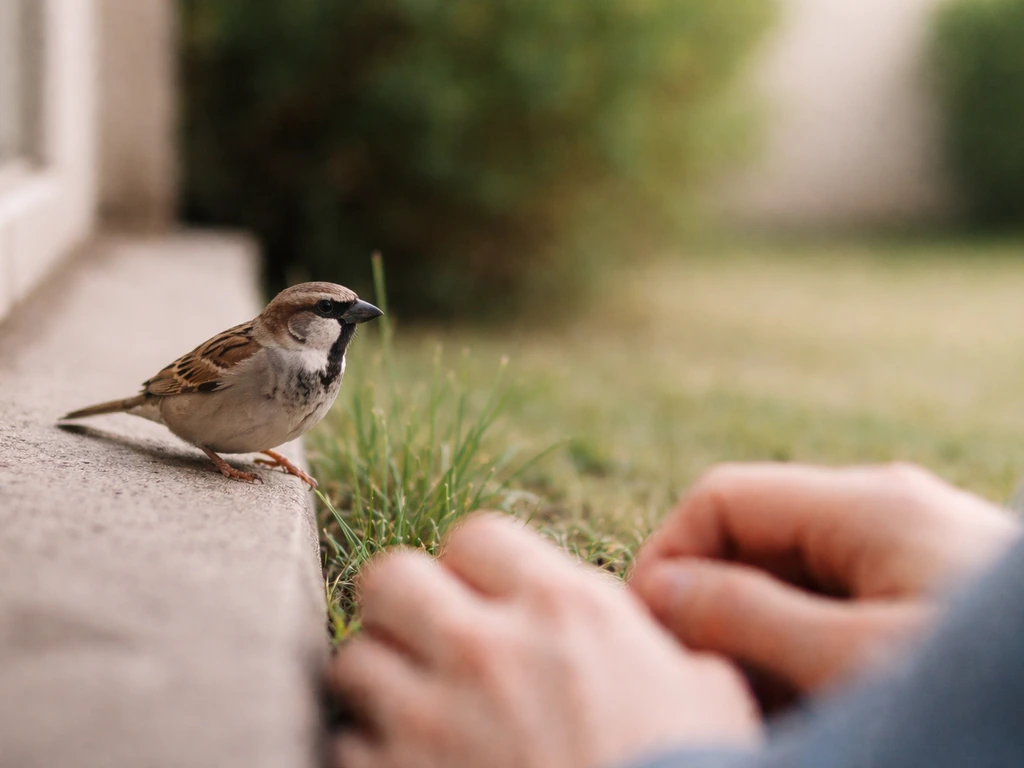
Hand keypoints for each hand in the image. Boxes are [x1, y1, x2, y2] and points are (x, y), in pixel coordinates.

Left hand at [329, 515, 760, 767]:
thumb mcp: (705, 691)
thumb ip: (646, 638)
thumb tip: (631, 626)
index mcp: (565, 609)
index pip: (476, 534)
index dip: (474, 565)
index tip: (484, 597)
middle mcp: (488, 650)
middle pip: (389, 576)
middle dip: (404, 604)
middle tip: (429, 639)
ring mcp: (431, 721)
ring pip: (355, 660)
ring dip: (380, 682)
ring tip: (414, 711)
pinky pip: (348, 744)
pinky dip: (370, 754)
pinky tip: (409, 767)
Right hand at [629, 463, 1019, 696]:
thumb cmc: (993, 694)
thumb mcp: (852, 661)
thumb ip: (746, 616)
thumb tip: (661, 589)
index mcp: (866, 506)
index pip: (722, 498)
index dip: (668, 558)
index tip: (649, 636)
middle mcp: (884, 514)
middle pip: (755, 538)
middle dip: (715, 610)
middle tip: (710, 692)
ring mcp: (907, 555)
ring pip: (793, 579)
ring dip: (760, 641)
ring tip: (767, 712)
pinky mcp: (925, 595)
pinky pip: (837, 608)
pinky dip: (807, 653)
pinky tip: (815, 705)